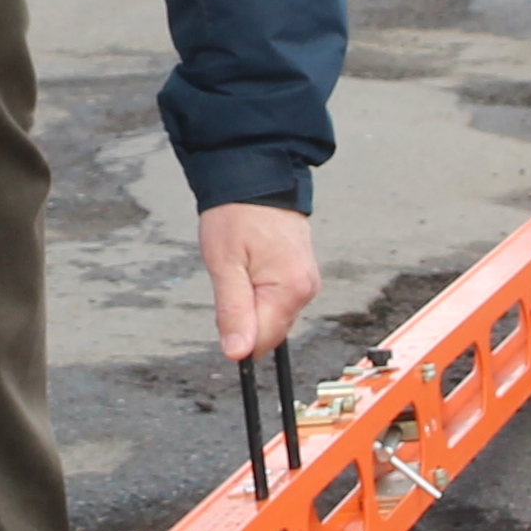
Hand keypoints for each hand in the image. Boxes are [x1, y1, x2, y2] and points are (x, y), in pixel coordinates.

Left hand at [198, 201, 319, 363]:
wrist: (256, 177)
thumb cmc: (237, 215)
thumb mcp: (225, 265)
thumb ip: (233, 313)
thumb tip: (237, 353)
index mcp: (290, 290)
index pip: (263, 342)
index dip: (238, 336)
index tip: (223, 313)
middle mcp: (305, 289)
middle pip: (270, 331)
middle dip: (244, 316)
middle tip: (231, 279)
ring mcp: (306, 282)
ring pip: (272, 315)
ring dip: (251, 302)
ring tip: (241, 266)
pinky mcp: (302, 274)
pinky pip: (278, 299)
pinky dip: (259, 291)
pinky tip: (251, 266)